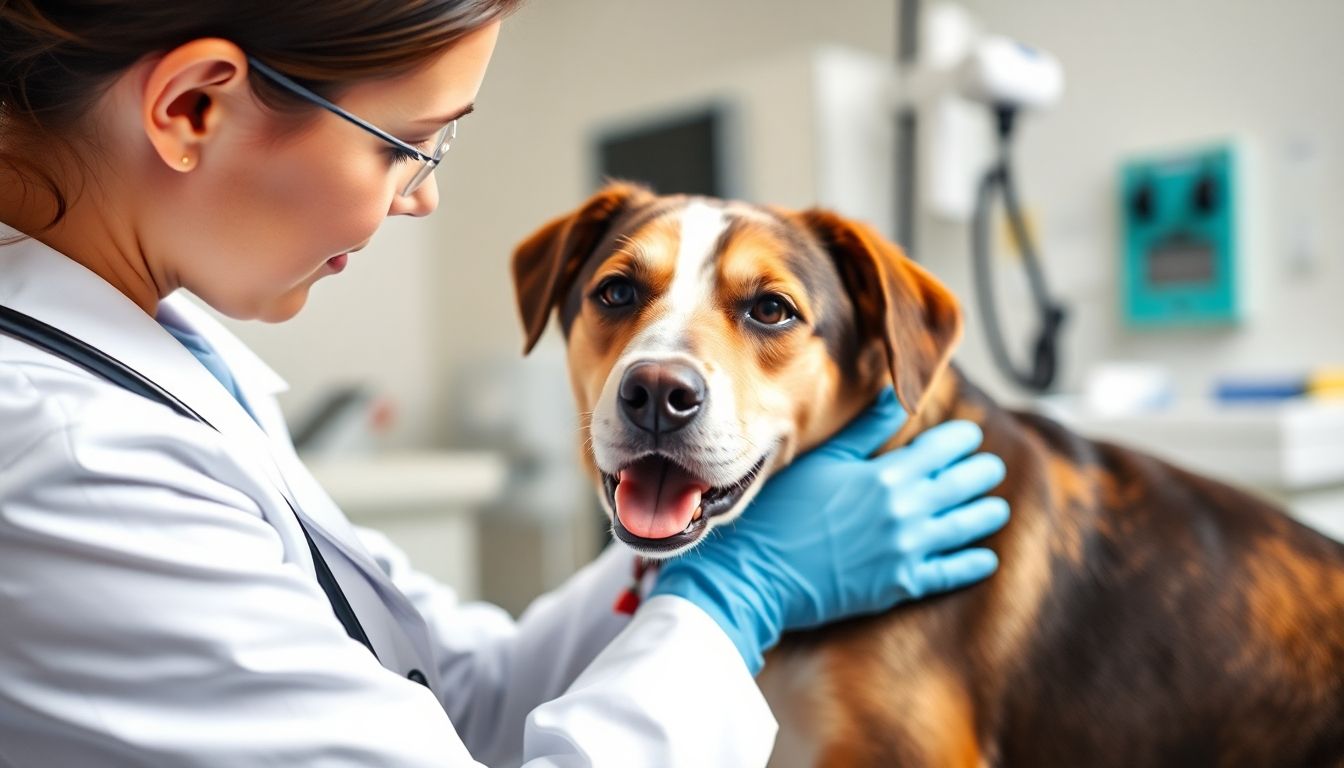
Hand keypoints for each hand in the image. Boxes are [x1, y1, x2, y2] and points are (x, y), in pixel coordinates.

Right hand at [649, 387, 1008, 673]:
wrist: (758, 574)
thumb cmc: (780, 511)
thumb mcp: (822, 460)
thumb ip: (865, 431)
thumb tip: (894, 396)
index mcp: (885, 474)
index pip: (940, 449)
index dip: (961, 440)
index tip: (971, 436)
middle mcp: (904, 511)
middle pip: (960, 486)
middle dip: (981, 473)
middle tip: (991, 468)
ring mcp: (905, 551)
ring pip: (963, 528)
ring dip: (985, 514)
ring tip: (997, 508)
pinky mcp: (899, 586)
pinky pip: (949, 574)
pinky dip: (971, 565)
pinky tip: (986, 560)